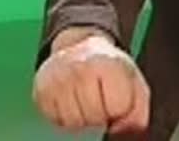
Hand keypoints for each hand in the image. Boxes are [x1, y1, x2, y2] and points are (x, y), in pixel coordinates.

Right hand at [33, 27, 149, 135]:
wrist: (78, 48)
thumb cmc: (108, 69)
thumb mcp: (133, 83)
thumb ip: (137, 111)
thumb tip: (121, 131)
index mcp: (109, 64)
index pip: (117, 108)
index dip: (119, 110)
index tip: (116, 100)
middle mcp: (80, 69)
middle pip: (94, 117)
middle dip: (100, 116)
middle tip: (100, 100)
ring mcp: (58, 79)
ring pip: (73, 122)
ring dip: (82, 119)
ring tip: (85, 101)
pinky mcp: (41, 90)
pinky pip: (55, 120)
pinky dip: (64, 117)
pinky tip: (71, 101)